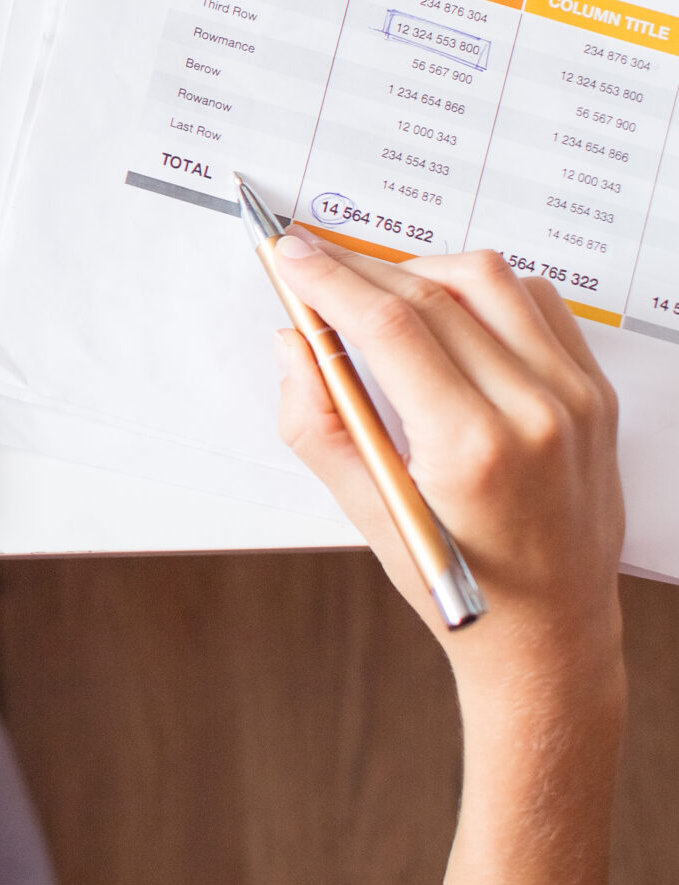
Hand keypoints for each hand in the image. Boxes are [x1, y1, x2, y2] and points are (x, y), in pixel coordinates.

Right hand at [274, 238, 626, 884]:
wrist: (550, 632)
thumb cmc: (460, 582)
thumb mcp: (367, 509)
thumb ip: (317, 419)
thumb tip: (293, 342)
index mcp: (474, 447)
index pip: (390, 323)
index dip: (329, 277)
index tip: (288, 252)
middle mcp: (535, 412)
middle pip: (433, 290)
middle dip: (358, 266)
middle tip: (311, 260)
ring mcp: (574, 397)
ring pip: (490, 278)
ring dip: (420, 267)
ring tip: (375, 288)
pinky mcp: (595, 392)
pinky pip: (538, 301)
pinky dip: (483, 286)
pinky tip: (445, 307)